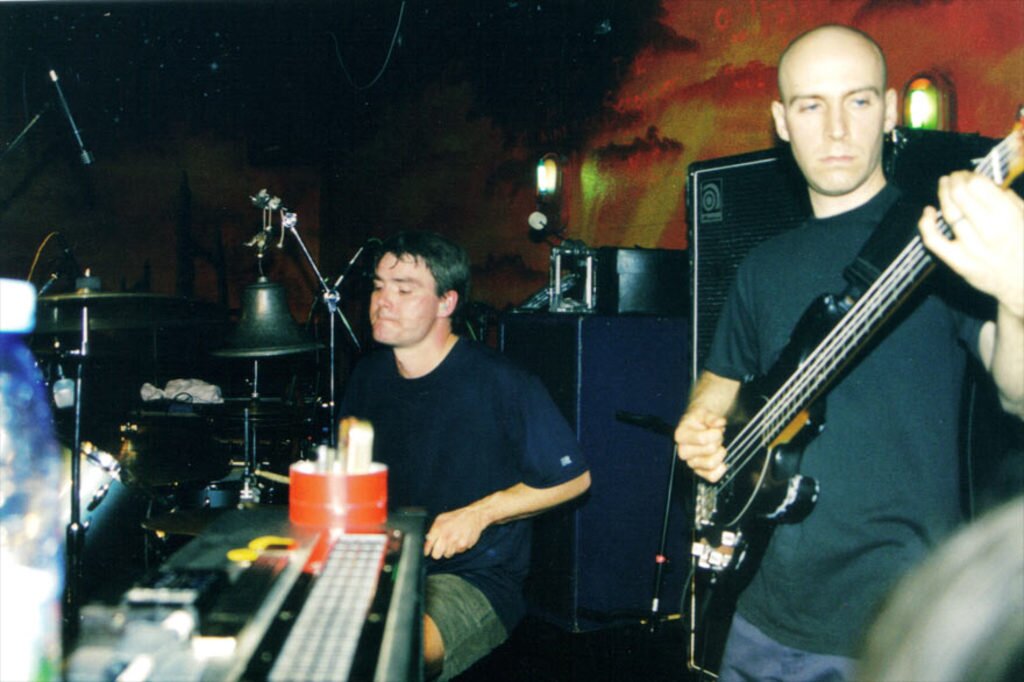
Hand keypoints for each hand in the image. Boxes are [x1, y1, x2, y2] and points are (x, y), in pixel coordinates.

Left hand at [424, 505, 487, 559]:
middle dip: (436, 554)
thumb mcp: (441, 518)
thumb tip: (427, 539)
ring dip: (448, 550)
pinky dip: (457, 548)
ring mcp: (455, 541)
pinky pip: (457, 552)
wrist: (474, 515)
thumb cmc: (457, 517)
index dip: (427, 550)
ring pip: (447, 555)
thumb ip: (433, 529)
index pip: (429, 544)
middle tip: (439, 550)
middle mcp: (446, 536)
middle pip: (436, 555)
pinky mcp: (463, 545)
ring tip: (452, 541)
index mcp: (439, 528)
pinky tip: (459, 540)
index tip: (427, 552)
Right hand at [675, 405, 727, 482]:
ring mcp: (690, 462)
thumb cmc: (700, 420)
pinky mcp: (698, 472)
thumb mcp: (704, 413)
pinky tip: (721, 461)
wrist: (699, 426)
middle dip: (718, 441)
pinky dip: (720, 469)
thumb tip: (719, 423)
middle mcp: (683, 451)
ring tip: (717, 446)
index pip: (702, 439)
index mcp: (680, 435)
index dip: (716, 433)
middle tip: (716, 436)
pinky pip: (712, 477)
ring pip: (711, 464)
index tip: (717, 429)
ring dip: (720, 454)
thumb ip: (712, 418)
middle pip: (710, 450)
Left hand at [919, 171, 1023, 318]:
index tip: (967, 173)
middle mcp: (990, 231)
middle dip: (955, 181)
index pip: (979, 186)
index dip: (969, 176)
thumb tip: (987, 182)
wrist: (1023, 283)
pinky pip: (934, 241)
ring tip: (944, 184)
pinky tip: (928, 212)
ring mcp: (972, 248)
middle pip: (961, 196)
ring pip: (949, 214)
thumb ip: (1009, 199)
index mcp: (1009, 217)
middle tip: (953, 176)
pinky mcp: (958, 263)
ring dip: (943, 194)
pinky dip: (926, 224)